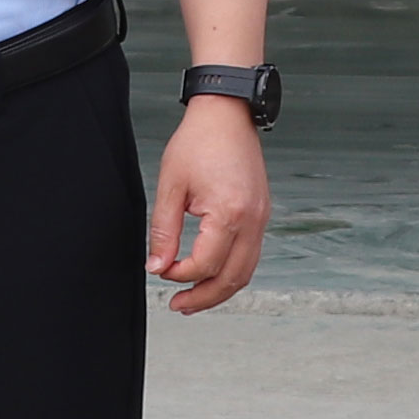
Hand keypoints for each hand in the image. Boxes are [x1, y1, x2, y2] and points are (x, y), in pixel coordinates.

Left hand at [148, 97, 272, 315]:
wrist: (227, 113)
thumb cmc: (199, 141)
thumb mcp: (171, 186)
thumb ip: (164, 231)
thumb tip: (157, 266)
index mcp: (229, 214)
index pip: (205, 264)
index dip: (179, 275)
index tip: (159, 269)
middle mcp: (252, 221)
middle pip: (232, 279)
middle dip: (204, 298)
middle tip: (178, 306)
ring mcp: (262, 219)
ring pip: (246, 272)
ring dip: (220, 290)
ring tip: (194, 299)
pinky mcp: (261, 215)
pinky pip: (251, 255)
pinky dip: (232, 272)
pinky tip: (212, 274)